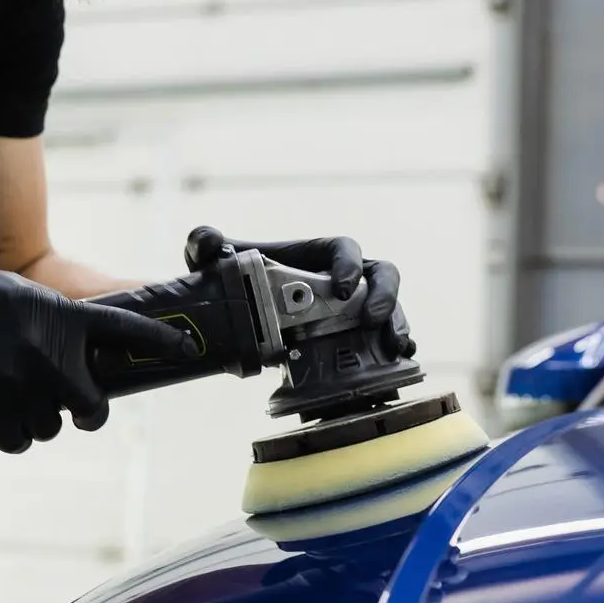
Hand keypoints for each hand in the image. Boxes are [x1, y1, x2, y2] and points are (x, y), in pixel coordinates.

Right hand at [0, 255, 195, 452]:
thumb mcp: (18, 295)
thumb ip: (52, 322)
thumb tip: (72, 350)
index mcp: (61, 317)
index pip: (125, 330)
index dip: (160, 342)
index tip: (185, 350)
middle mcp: (50, 354)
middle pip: (93, 406)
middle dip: (88, 413)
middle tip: (77, 409)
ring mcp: (23, 386)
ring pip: (51, 426)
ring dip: (37, 419)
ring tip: (8, 393)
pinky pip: (19, 442)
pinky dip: (9, 435)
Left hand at [185, 226, 414, 359]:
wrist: (244, 314)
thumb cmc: (240, 276)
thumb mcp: (219, 261)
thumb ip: (206, 244)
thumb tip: (205, 240)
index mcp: (319, 254)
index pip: (345, 248)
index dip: (349, 264)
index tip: (342, 288)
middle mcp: (345, 278)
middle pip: (382, 275)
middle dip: (385, 295)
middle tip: (372, 320)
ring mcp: (355, 308)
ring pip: (392, 309)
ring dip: (397, 326)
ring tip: (395, 348)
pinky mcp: (355, 337)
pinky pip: (385, 339)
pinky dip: (395, 349)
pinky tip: (397, 362)